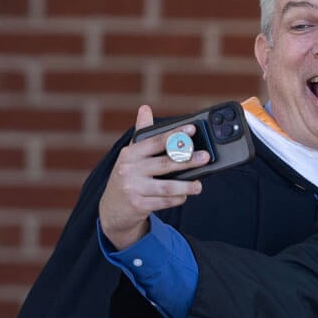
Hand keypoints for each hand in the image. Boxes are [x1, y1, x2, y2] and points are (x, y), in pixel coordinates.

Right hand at [98, 105, 208, 248]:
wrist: (112, 209)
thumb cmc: (127, 176)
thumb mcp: (130, 155)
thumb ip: (141, 134)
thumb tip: (145, 108)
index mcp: (129, 154)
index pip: (154, 141)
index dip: (174, 135)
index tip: (192, 129)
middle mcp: (129, 170)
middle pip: (164, 163)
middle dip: (187, 160)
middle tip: (205, 157)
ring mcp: (133, 189)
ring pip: (165, 187)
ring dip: (185, 186)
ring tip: (199, 185)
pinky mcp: (138, 205)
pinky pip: (163, 202)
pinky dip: (177, 199)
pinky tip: (185, 196)